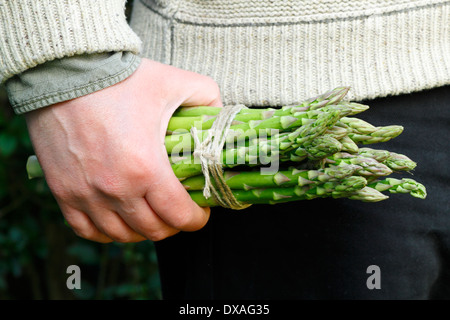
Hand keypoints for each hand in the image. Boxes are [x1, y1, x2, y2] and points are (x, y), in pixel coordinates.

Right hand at [25, 58, 222, 242]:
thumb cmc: (119, 78)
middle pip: (153, 230)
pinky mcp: (63, 191)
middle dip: (173, 225)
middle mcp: (115, 188)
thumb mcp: (174, 82)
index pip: (179, 216)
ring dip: (143, 230)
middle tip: (178, 211)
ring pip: (122, 235)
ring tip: (151, 215)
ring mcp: (86, 193)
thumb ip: (208, 98)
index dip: (197, 219)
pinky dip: (107, 232)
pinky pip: (87, 230)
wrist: (64, 71)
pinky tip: (119, 220)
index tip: (201, 212)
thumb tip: (220, 118)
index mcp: (146, 167)